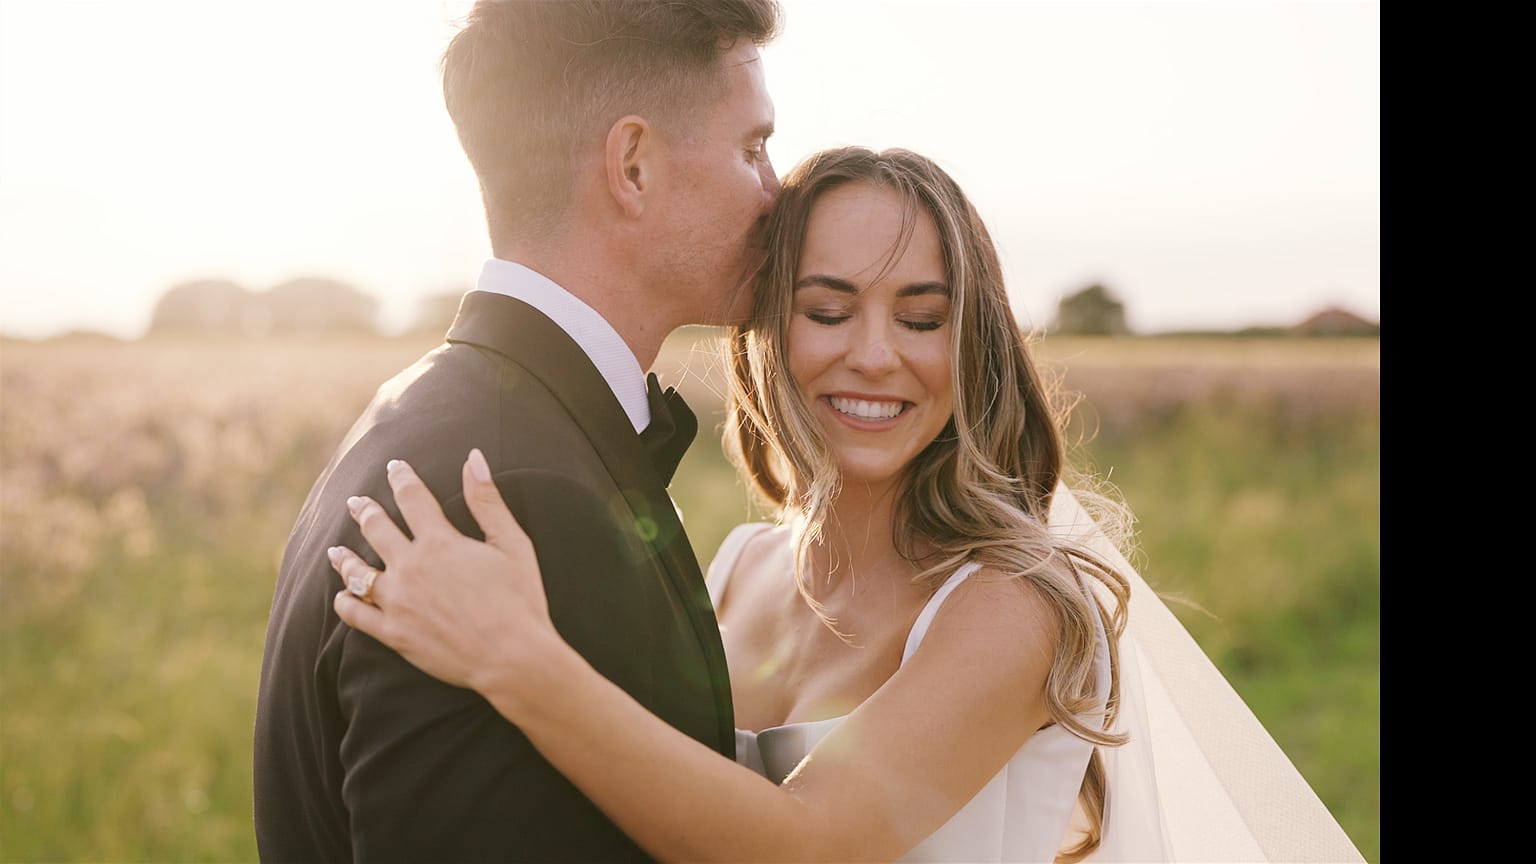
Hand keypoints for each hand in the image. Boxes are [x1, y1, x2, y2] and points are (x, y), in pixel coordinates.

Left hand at [329, 448, 564, 708]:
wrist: (511, 657)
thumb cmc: (520, 599)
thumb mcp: (512, 544)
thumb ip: (488, 501)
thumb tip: (474, 458)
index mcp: (440, 542)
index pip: (412, 498)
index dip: (402, 478)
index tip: (394, 467)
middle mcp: (411, 567)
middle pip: (377, 529)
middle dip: (364, 511)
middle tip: (355, 502)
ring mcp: (398, 602)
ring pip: (358, 573)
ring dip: (345, 558)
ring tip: (335, 550)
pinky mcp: (394, 634)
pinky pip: (357, 615)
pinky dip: (345, 603)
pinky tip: (342, 597)